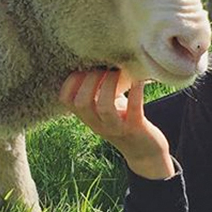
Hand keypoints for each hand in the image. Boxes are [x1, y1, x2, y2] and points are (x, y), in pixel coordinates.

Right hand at [60, 70, 174, 179]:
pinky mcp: (137, 128)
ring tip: (117, 72)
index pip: (66, 99)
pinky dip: (136, 90)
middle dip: (91, 79)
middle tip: (105, 67)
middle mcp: (97, 124)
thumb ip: (97, 90)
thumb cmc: (123, 121)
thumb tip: (95, 58)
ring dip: (110, 85)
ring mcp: (117, 127)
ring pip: (104, 107)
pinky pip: (134, 108)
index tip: (85, 67)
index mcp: (87, 117)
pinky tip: (139, 77)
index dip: (71, 80)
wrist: (145, 153)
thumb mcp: (104, 108)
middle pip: (81, 102)